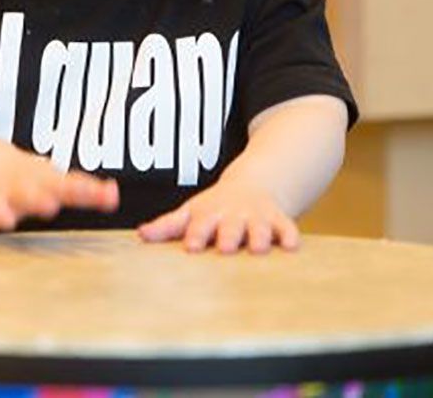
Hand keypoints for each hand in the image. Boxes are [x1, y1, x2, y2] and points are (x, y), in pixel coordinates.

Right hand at [0, 147, 118, 230]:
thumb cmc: (24, 179)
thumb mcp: (54, 181)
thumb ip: (84, 191)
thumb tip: (114, 194)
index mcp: (51, 178)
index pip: (77, 184)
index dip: (94, 191)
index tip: (111, 196)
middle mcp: (35, 183)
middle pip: (56, 186)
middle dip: (73, 191)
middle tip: (88, 193)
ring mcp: (11, 192)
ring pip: (25, 195)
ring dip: (38, 199)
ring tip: (49, 205)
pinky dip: (0, 214)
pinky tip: (6, 220)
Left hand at [137, 176, 299, 253]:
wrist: (254, 183)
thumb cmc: (216, 207)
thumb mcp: (191, 211)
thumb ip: (167, 225)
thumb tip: (140, 235)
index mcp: (210, 214)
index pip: (201, 225)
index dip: (197, 235)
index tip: (192, 247)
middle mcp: (234, 215)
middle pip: (231, 226)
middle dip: (229, 236)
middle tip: (225, 247)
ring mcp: (257, 217)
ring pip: (259, 227)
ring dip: (259, 236)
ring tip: (259, 248)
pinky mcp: (279, 220)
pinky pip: (287, 227)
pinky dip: (290, 235)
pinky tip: (292, 246)